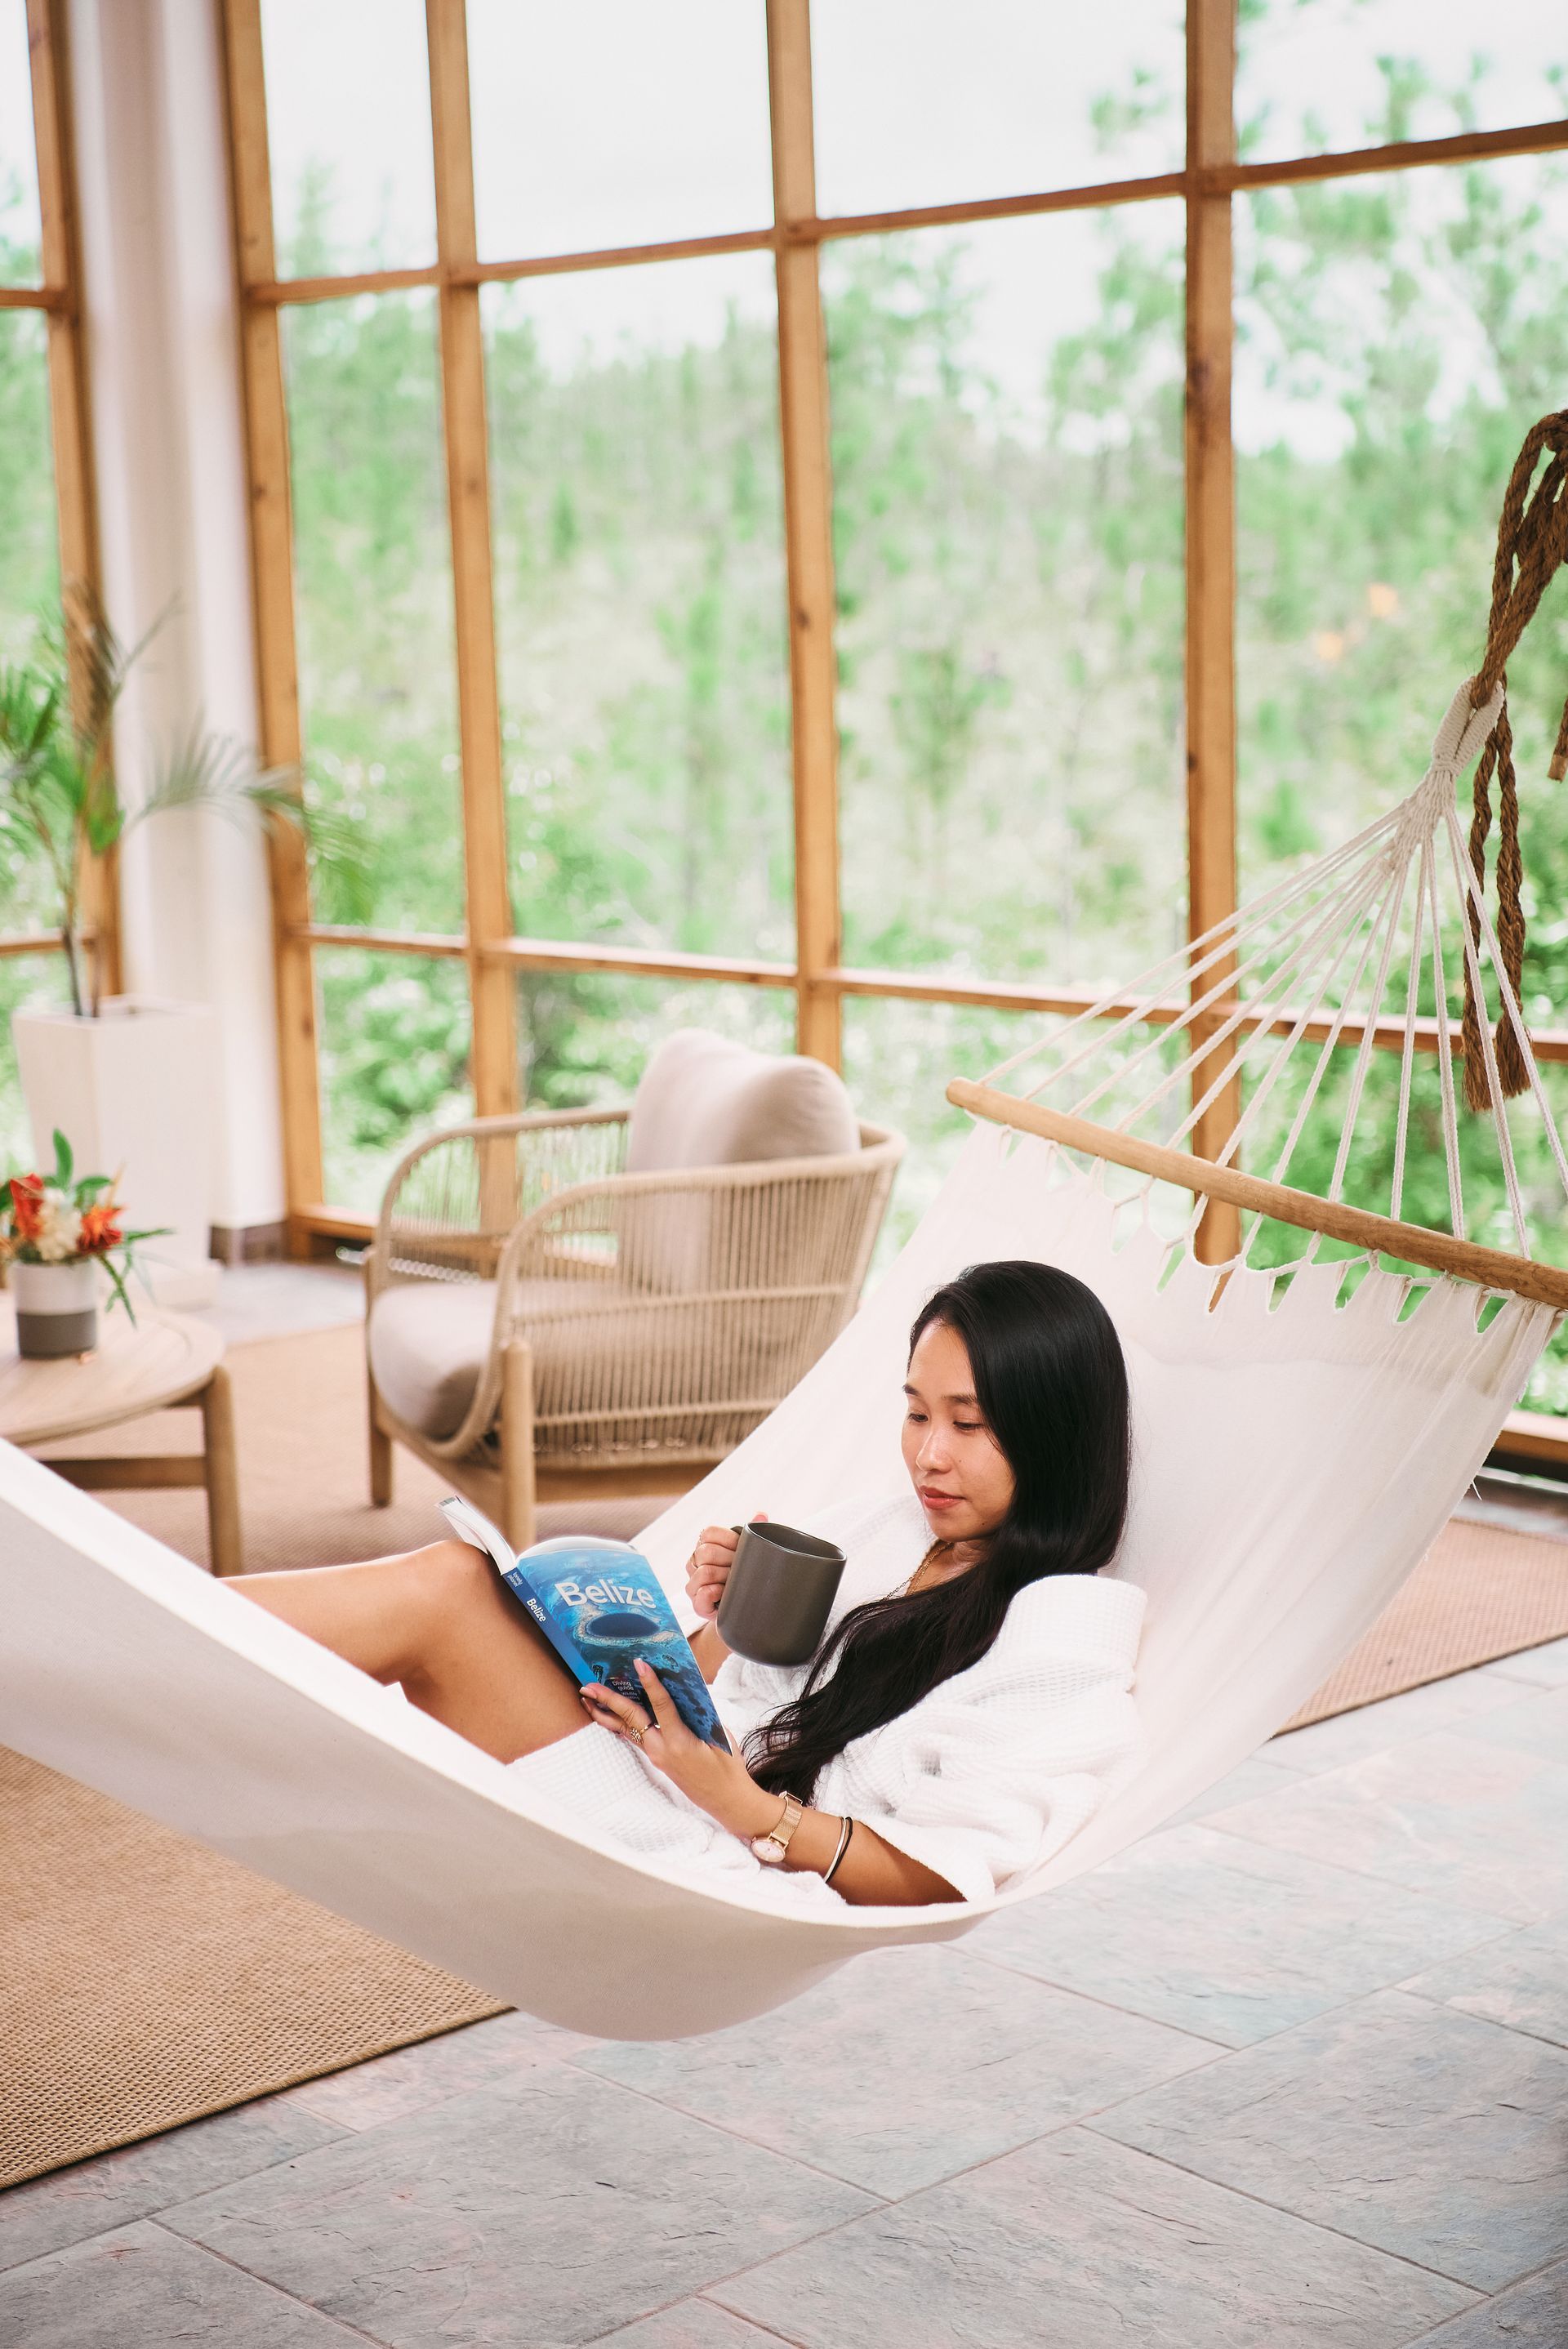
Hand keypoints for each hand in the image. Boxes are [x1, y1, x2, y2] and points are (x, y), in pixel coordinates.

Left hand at [579, 1661, 776, 1840]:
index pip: (662, 1706)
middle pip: (631, 1719)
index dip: (651, 1683)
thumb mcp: (719, 1735)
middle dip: (608, 1700)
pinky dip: (619, 1724)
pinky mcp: (655, 1759)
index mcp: (680, 1742)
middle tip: (588, 1685)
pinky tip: (608, 1715)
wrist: (724, 1797)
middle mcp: (661, 1750)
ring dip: (605, 1714)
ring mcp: (655, 1756)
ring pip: (625, 1730)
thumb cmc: (726, 1765)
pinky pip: (633, 1737)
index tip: (640, 1665)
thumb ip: (698, 1713)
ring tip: (587, 1698)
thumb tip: (682, 1692)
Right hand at [684, 1512, 766, 1620]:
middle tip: (742, 1568)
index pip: (709, 1533)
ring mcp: (693, 1584)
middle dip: (730, 1559)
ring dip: (725, 1576)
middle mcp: (694, 1563)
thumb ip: (751, 1535)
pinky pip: (701, 1595)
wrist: (743, 1609)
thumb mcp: (746, 1555)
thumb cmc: (742, 1576)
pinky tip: (723, 1593)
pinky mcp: (697, 1604)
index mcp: (703, 1546)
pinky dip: (714, 1593)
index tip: (742, 1549)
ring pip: (704, 1572)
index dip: (729, 1540)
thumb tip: (761, 1514)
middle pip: (707, 1552)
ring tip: (736, 1582)